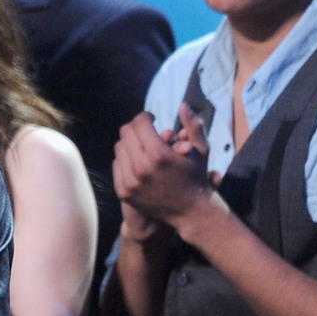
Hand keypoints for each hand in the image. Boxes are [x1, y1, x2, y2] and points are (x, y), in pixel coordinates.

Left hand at [113, 107, 216, 229]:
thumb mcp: (200, 150)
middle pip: (126, 132)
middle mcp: (140, 167)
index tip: (152, 118)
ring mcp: (129, 181)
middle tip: (146, 131)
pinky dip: (126, 160)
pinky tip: (138, 162)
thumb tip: (183, 104)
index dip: (146, 116)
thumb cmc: (196, 177)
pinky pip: (116, 164)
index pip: (139, 122)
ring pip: (119, 147)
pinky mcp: (123, 191)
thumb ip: (192, 125)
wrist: (189, 211)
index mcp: (158, 154)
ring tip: (143, 146)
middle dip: (137, 128)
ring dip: (130, 143)